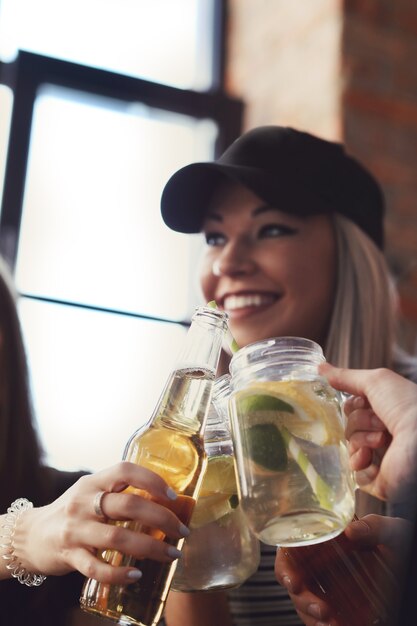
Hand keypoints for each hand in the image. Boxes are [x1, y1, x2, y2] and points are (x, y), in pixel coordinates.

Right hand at [12, 462, 188, 583]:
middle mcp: (84, 503)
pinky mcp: (69, 556)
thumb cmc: (72, 512)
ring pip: (117, 539)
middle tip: (182, 531)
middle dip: (162, 518)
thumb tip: (163, 498)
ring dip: (151, 548)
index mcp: (93, 482)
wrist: (30, 535)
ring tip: (171, 554)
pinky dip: (119, 574)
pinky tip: (137, 575)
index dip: (152, 480)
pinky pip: (97, 568)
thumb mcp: (91, 492)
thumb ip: (118, 492)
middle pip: (129, 505)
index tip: (173, 496)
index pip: (125, 470)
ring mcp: (76, 530)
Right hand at [275, 515, 409, 625]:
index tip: (292, 582)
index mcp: (325, 539)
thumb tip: (351, 531)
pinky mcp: (340, 606)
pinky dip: (324, 625)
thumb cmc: (399, 542)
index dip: (285, 566)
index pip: (291, 550)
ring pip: (306, 604)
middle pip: (295, 582)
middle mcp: (321, 563)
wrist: (412, 562)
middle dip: (303, 600)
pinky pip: (323, 619)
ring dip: (313, 617)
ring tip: (331, 624)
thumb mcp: (391, 531)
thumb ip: (374, 526)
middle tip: (321, 610)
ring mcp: (329, 587)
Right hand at [320, 364, 416, 502]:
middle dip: (359, 422)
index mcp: (386, 413)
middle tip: (380, 422)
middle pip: (348, 426)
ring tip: (382, 439)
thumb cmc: (407, 406)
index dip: (353, 405)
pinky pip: (354, 471)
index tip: (364, 402)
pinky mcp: (379, 481)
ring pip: (349, 446)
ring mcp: (381, 458)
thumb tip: (320, 368)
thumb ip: (346, 377)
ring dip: (361, 439)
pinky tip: (371, 457)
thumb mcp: (376, 381)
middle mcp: (384, 434)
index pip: (352, 409)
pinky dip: (360, 462)